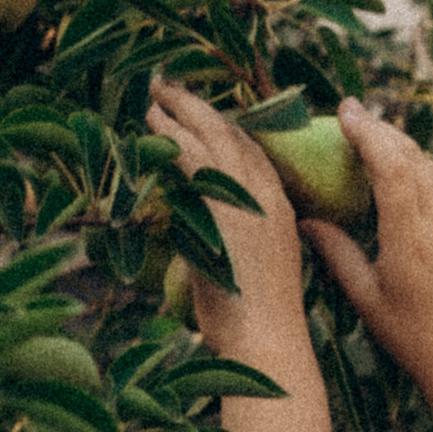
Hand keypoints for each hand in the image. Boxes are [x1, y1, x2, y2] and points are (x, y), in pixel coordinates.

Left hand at [150, 77, 307, 371]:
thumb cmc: (254, 324)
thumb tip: (198, 241)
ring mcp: (246, 199)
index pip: (252, 153)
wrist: (266, 343)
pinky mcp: (222, 207)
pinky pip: (192, 157)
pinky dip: (170, 137)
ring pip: (211, 136)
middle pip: (232, 133)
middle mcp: (266, 196)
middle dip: (198, 106)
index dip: (224, 128)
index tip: (200, 115)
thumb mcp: (247, 274)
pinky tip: (152, 127)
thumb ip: (227, 247)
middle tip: (168, 88)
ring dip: (179, 112)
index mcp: (280, 210)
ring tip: (154, 98)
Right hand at [305, 103, 432, 421]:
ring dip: (409, 153)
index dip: (368, 131)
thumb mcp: (365, 295)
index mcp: (411, 236)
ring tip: (384, 146)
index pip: (391, 164)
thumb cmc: (407, 335)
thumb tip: (305, 217)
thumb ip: (336, 251)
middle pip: (413, 157)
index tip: (346, 110)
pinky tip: (429, 184)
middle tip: (356, 116)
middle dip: (383, 131)